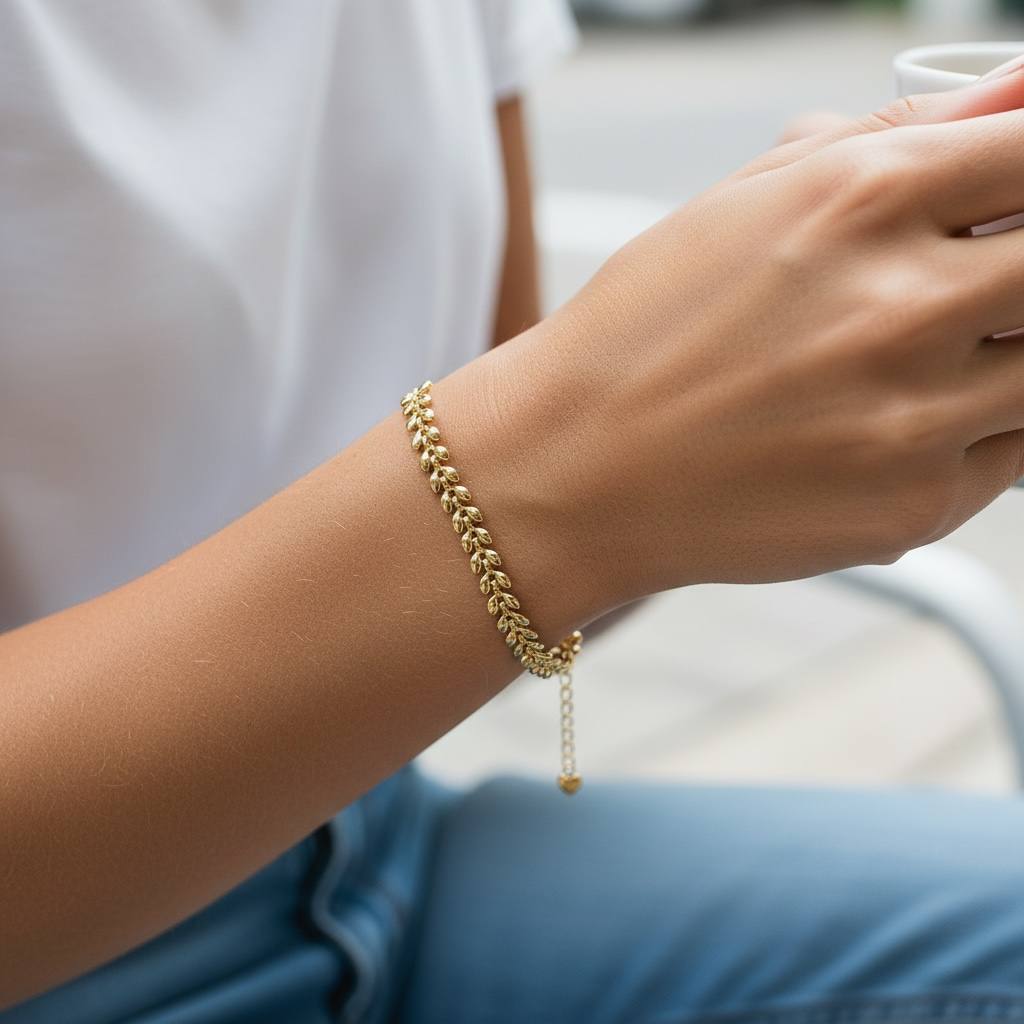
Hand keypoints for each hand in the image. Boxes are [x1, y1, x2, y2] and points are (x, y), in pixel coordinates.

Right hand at [477, 68, 1023, 613]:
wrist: (572, 469)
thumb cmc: (641, 335)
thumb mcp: (749, 199)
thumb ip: (899, 135)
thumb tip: (1013, 97)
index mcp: (861, 200)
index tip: (1007, 204)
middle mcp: (901, 307)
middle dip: (1018, 270)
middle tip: (963, 288)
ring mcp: (914, 419)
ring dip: (1003, 354)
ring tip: (911, 361)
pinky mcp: (913, 509)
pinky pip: (1009, 455)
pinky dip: (972, 432)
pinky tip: (883, 425)